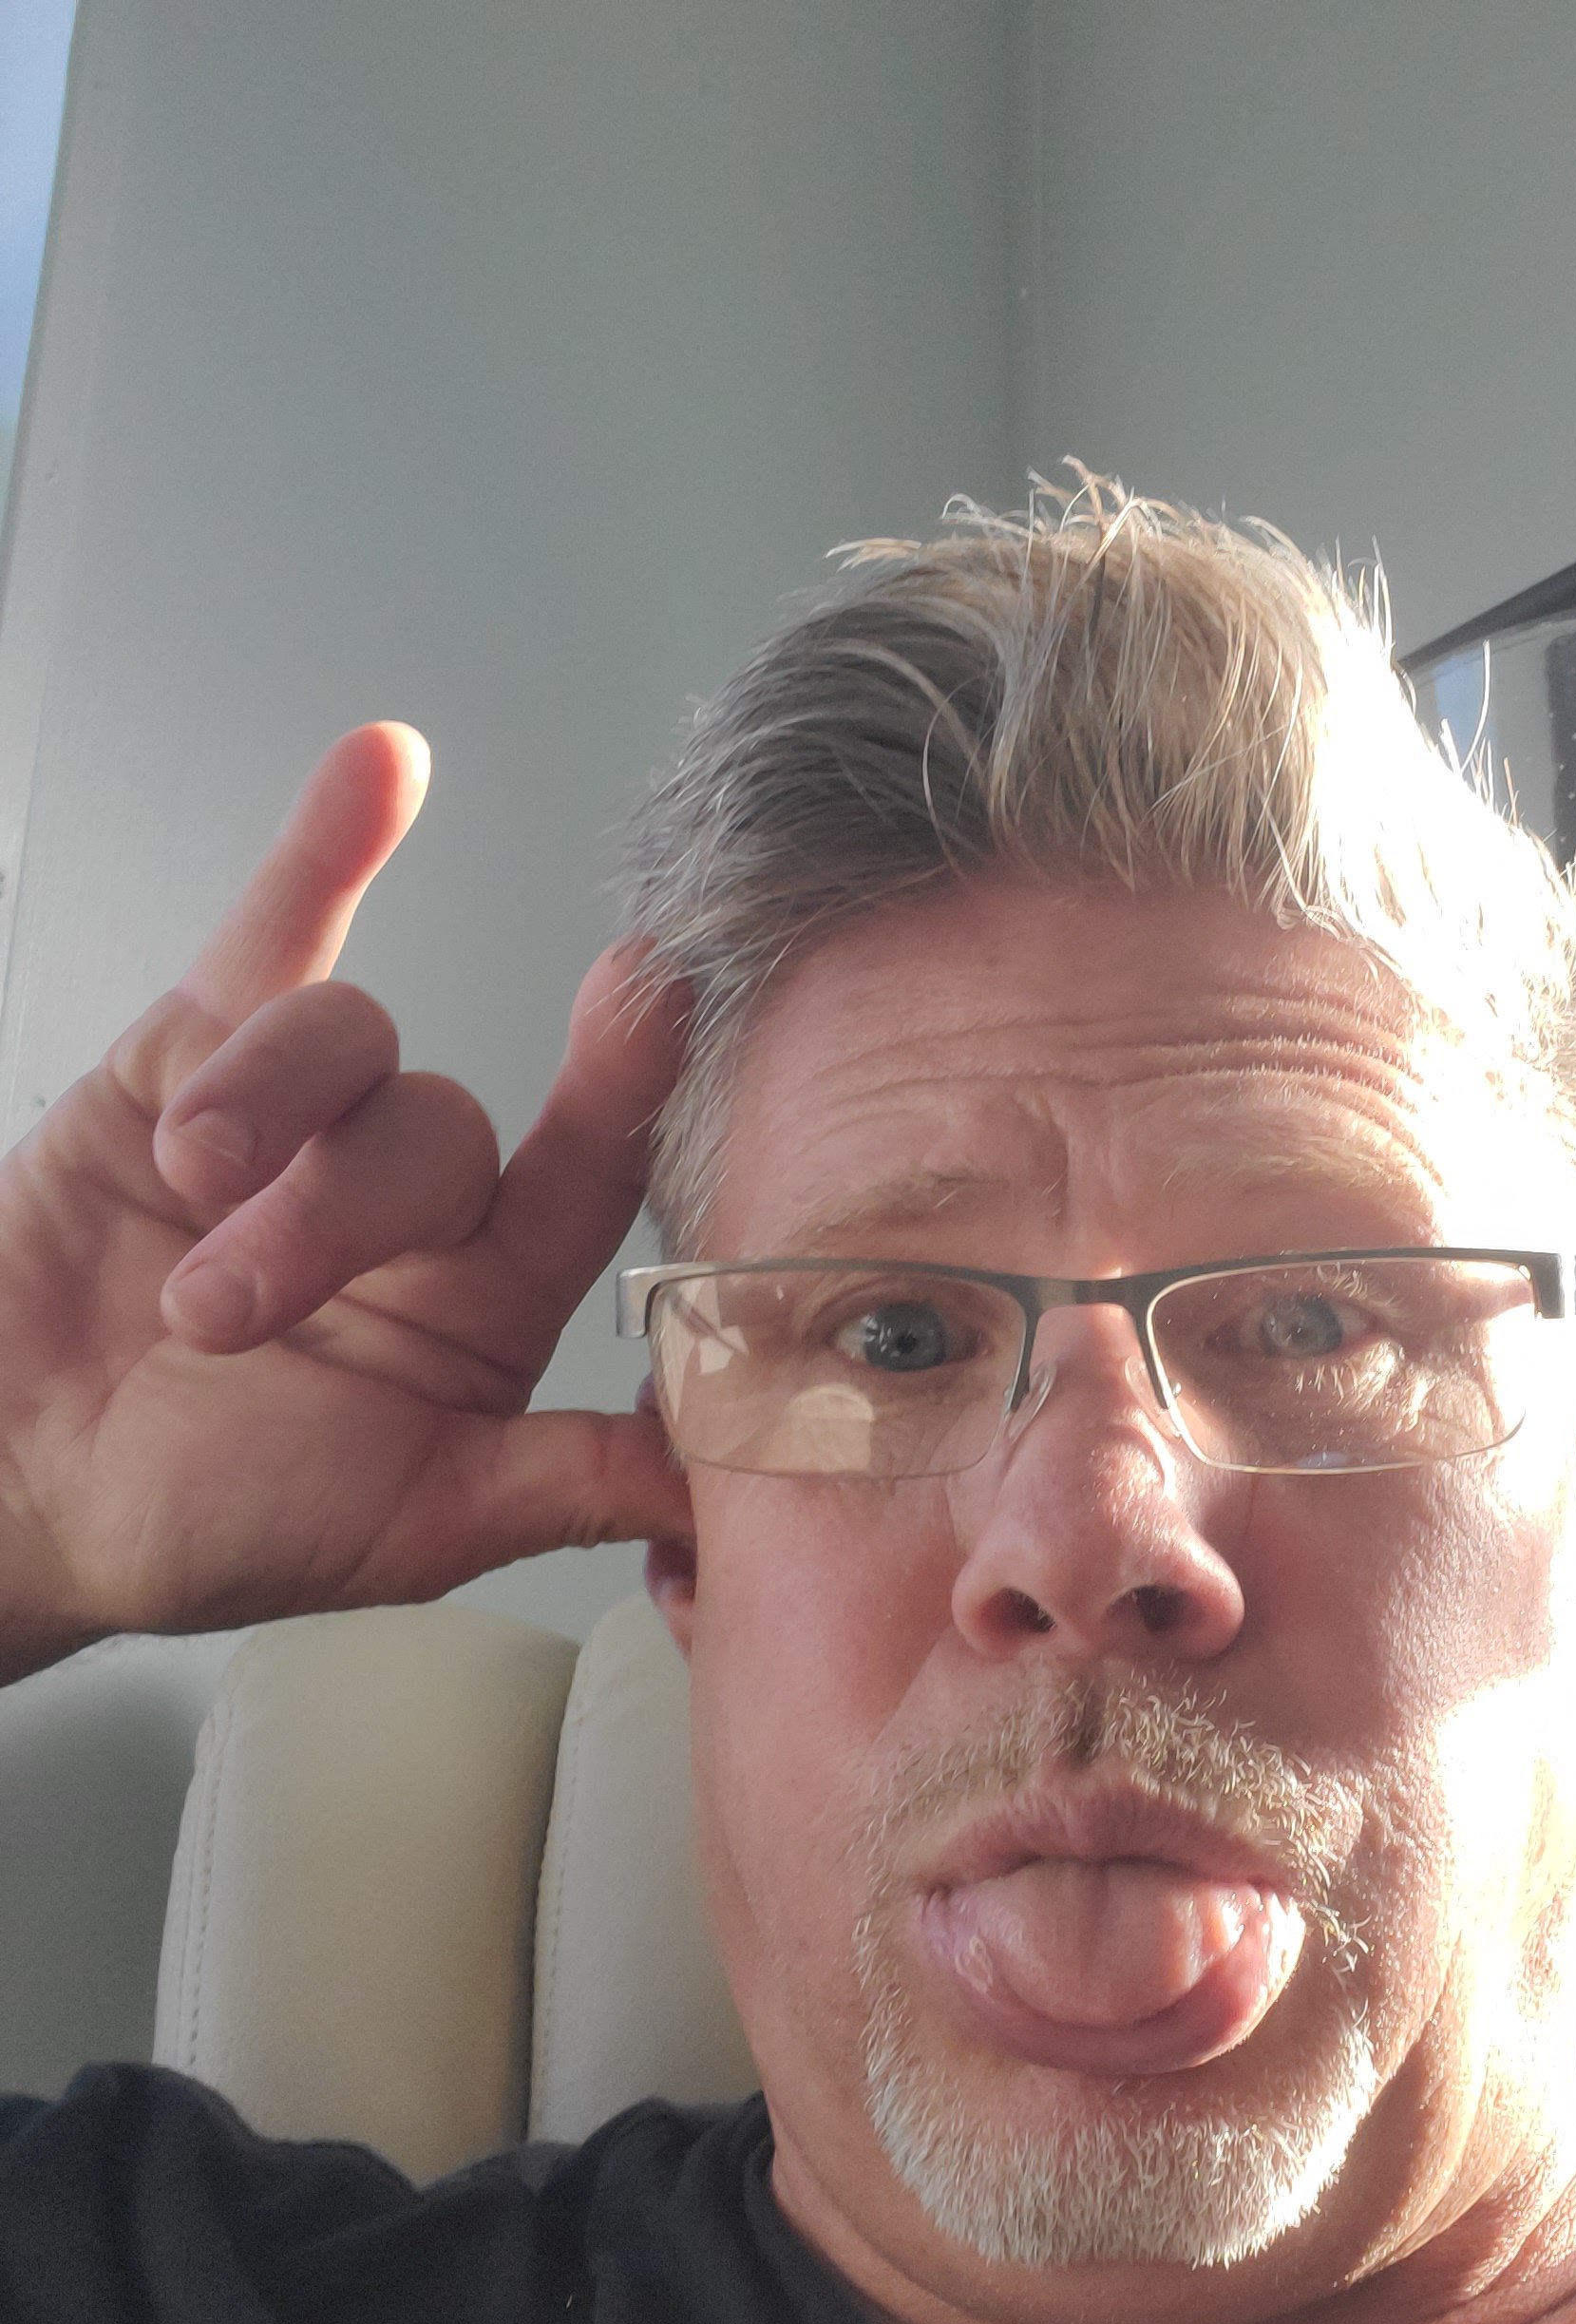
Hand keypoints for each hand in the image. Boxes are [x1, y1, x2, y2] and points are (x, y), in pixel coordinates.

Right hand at [0, 723, 691, 1678]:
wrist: (9, 1485)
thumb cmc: (204, 1515)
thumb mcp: (406, 1528)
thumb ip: (560, 1485)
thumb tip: (726, 1487)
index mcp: (488, 1300)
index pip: (590, 1174)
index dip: (628, 1085)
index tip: (658, 995)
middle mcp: (417, 1201)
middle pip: (442, 1130)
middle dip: (326, 1217)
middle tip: (217, 1316)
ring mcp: (313, 1116)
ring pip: (346, 1043)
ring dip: (256, 1122)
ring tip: (173, 1222)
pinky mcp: (201, 1048)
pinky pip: (280, 930)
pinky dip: (326, 846)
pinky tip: (381, 765)